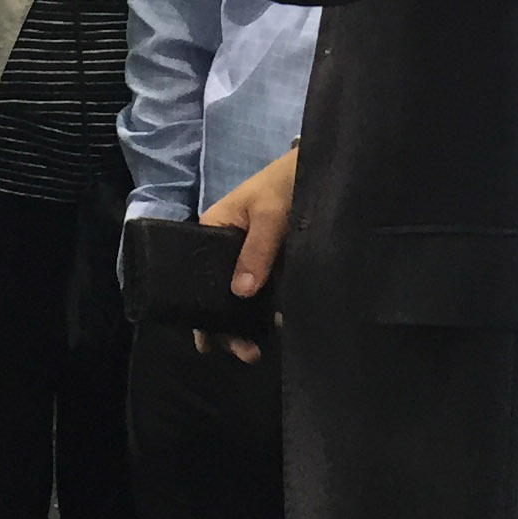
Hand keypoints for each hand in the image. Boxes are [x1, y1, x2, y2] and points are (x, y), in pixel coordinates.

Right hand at [196, 146, 296, 362]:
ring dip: (246, 324)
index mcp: (214, 229)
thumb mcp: (269, 213)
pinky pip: (265, 291)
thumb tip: (240, 293)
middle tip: (244, 352)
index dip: (199, 309)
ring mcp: (251, 256)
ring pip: (241, 297)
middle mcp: (227, 247)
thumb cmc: (285, 182)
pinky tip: (276, 327)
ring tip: (256, 350)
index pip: (197, 274)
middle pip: (218, 292)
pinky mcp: (274, 261)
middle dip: (225, 326)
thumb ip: (256, 250)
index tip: (208, 341)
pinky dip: (267, 312)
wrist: (320, 166)